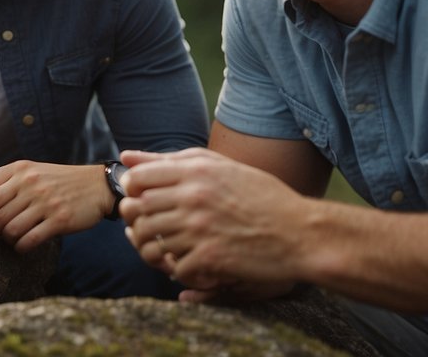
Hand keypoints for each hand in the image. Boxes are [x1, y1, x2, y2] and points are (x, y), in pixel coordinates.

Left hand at [0, 161, 106, 252]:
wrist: (96, 186)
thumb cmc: (57, 182)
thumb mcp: (31, 172)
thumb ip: (6, 184)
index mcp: (20, 170)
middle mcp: (30, 184)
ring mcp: (45, 202)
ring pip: (9, 226)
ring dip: (1, 236)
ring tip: (2, 238)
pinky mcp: (59, 219)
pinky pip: (29, 239)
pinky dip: (19, 246)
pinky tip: (19, 246)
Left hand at [119, 148, 307, 295]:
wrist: (301, 234)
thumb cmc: (261, 197)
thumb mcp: (219, 167)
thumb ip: (171, 160)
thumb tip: (126, 156)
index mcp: (195, 172)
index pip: (137, 178)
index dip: (132, 191)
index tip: (143, 198)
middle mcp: (194, 197)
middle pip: (136, 210)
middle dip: (137, 221)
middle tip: (151, 227)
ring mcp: (200, 228)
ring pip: (150, 240)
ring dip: (154, 248)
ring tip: (168, 248)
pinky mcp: (210, 257)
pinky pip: (174, 266)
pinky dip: (179, 270)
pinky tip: (193, 265)